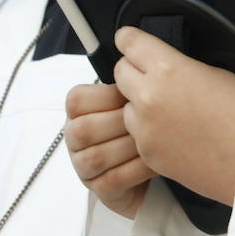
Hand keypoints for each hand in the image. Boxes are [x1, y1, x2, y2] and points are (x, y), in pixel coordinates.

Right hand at [64, 83, 153, 219]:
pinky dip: (137, 169)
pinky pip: (112, 180)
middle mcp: (76, 139)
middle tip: (148, 118)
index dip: (106, 95)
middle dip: (120, 122)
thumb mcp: (135, 96)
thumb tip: (133, 45)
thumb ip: (128, 79)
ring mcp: (84, 167)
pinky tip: (157, 161)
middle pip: (83, 130)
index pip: (76, 100)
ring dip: (129, 146)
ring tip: (155, 139)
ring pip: (96, 157)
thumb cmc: (146, 120)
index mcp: (80, 111)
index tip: (132, 94)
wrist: (158, 160)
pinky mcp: (99, 190)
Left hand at [114, 26, 234, 205]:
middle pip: (120, 72)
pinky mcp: (148, 153)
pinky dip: (149, 131)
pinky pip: (138, 134)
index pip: (129, 43)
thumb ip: (181, 66)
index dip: (129, 38)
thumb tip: (166, 66)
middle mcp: (149, 97)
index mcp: (168, 69)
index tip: (128, 39)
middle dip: (133, 70)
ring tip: (168, 110)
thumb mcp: (215, 73)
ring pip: (126, 106)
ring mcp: (145, 129)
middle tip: (151, 74)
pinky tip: (174, 132)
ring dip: (139, 103)